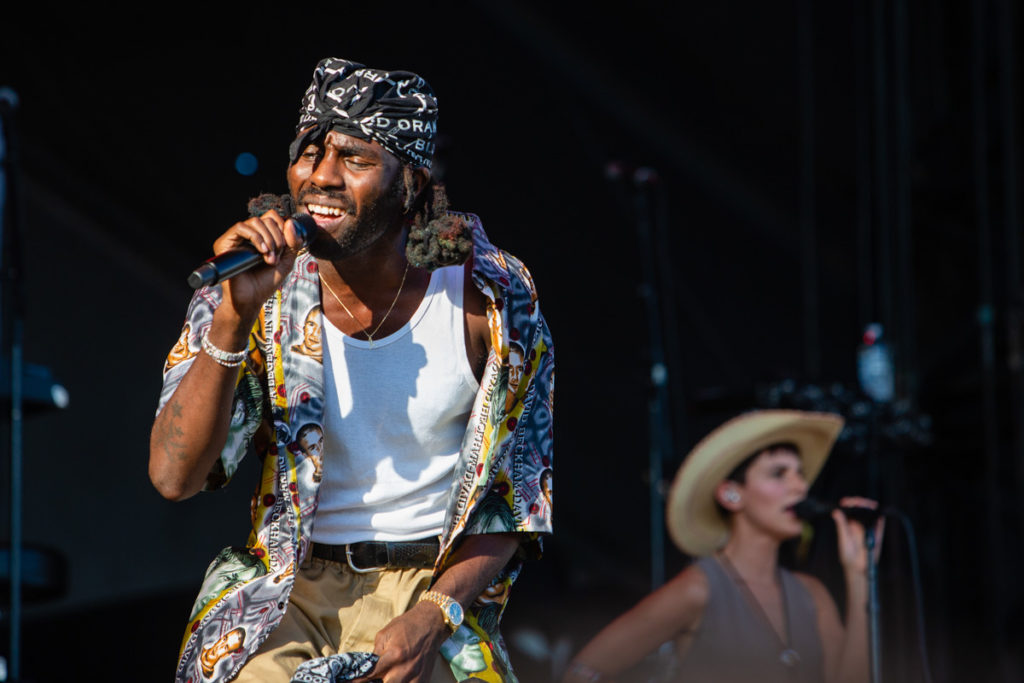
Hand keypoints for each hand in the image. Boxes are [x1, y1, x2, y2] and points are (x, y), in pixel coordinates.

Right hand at [213, 210, 305, 324]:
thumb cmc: (266, 282)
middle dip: (277, 237)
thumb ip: (293, 242)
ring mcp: (236, 238)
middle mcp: (248, 235)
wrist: (252, 299)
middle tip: (276, 256)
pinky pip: (240, 227)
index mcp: (262, 237)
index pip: (273, 218)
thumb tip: (290, 222)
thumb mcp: (287, 261)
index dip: (283, 228)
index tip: (285, 247)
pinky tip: (262, 251)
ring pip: (255, 221)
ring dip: (268, 239)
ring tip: (269, 257)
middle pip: (266, 218)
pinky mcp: (225, 243)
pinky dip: (255, 237)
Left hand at [353, 602, 448, 682]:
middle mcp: (405, 668)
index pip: (370, 674)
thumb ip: (375, 653)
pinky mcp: (424, 679)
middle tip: (366, 680)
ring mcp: (416, 676)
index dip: (357, 680)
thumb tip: (366, 668)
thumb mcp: (385, 633)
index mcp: (394, 654)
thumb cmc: (406, 625)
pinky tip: (395, 679)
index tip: (348, 682)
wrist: (431, 623)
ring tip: (382, 678)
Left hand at [832, 496, 884, 574]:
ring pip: (871, 513)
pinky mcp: (877, 533)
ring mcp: (868, 527)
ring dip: (870, 507)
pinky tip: (877, 513)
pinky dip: (879, 516)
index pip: (848, 509)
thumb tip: (835, 512)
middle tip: (858, 502)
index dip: (848, 503)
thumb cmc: (848, 555)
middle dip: (860, 502)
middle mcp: (858, 523)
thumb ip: (842, 526)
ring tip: (868, 505)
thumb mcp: (844, 539)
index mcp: (847, 524)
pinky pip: (880, 522)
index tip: (845, 502)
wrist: (859, 567)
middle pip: (860, 508)